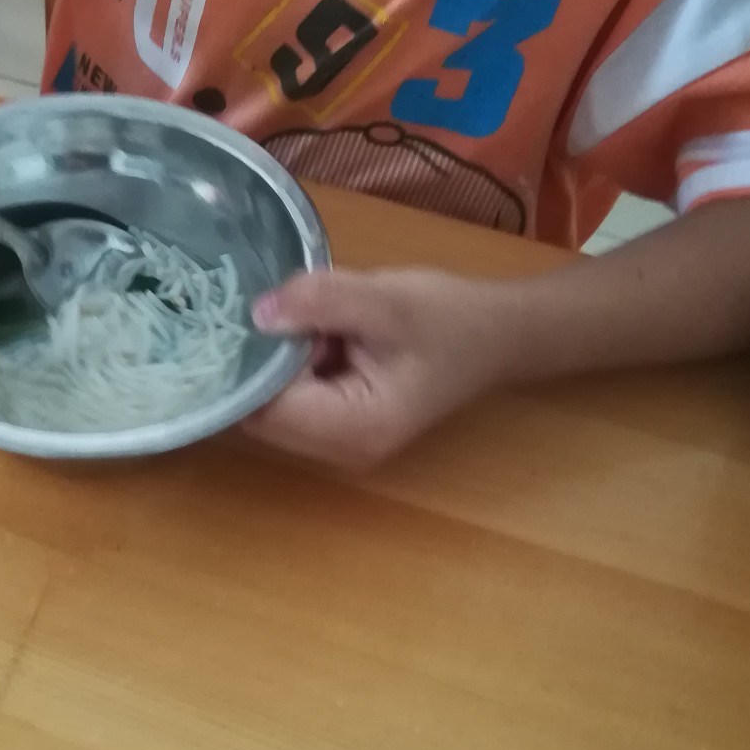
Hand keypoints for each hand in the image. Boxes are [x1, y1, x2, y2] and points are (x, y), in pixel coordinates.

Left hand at [245, 267, 513, 469]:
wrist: (497, 334)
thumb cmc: (450, 318)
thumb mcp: (386, 299)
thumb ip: (320, 302)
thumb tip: (257, 314)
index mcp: (355, 428)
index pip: (267, 408)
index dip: (253, 362)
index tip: (257, 314)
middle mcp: (341, 449)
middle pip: (263, 411)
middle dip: (266, 359)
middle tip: (290, 309)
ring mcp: (340, 442)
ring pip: (274, 403)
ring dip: (282, 358)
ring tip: (315, 318)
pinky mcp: (341, 424)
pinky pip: (294, 396)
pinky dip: (297, 362)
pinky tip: (323, 331)